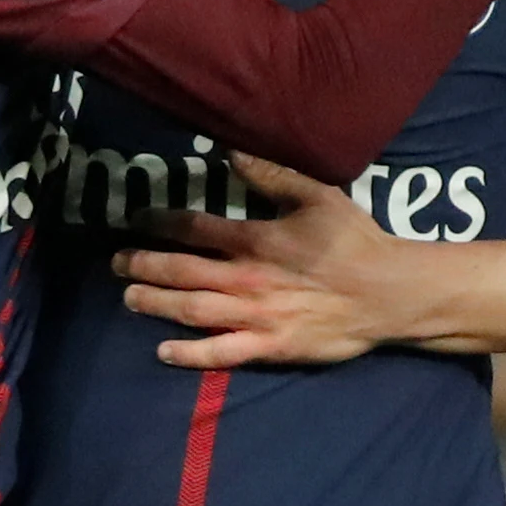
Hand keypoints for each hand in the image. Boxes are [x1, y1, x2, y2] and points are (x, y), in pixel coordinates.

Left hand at [117, 154, 411, 368]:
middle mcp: (246, 278)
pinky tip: (163, 351)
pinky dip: (189, 354)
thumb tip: (229, 151)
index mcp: (255, 240)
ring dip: (155, 303)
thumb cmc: (354, 241)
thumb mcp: (317, 195)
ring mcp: (256, 316)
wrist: (389, 293)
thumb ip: (271, 174)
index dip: (159, 222)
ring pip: (192, 310)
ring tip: (129, 298)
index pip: (194, 227)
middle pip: (181, 271)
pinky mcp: (271, 347)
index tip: (136, 220)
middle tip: (116, 263)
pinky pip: (222, 353)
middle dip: (143, 265)